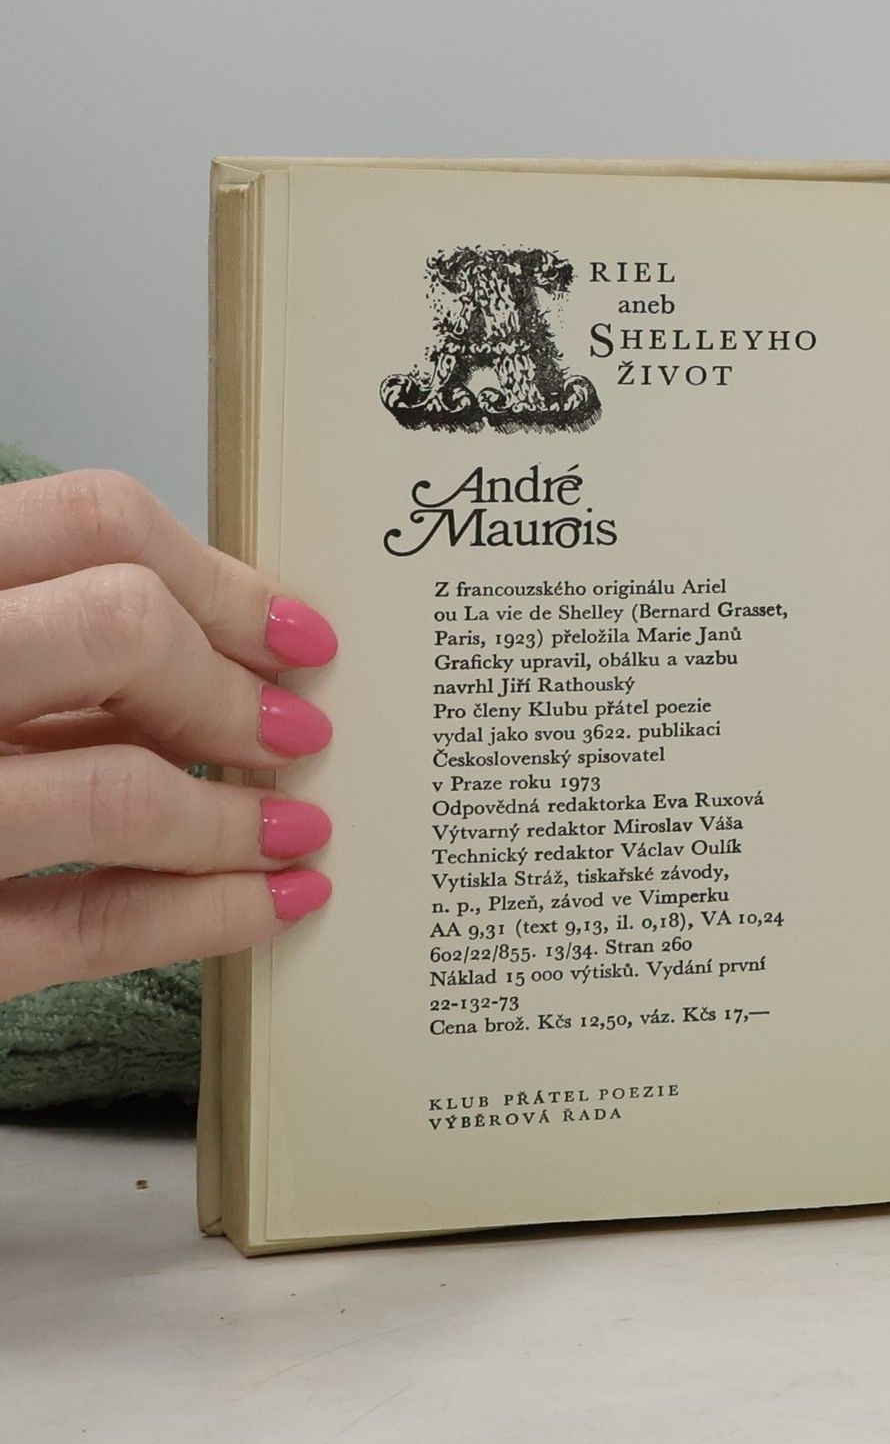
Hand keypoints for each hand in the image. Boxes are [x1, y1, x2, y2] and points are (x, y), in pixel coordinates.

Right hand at [0, 470, 336, 1000]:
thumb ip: (39, 636)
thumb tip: (222, 647)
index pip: (90, 520)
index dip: (222, 580)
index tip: (293, 635)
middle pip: (120, 626)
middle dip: (232, 687)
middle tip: (293, 731)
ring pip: (120, 789)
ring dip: (238, 817)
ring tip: (295, 829)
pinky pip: (92, 923)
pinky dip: (208, 913)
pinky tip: (271, 904)